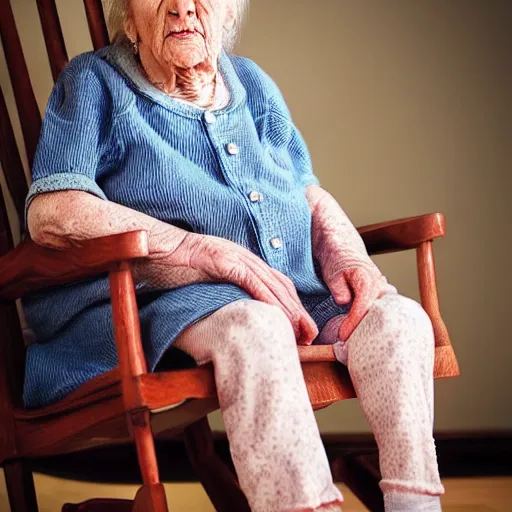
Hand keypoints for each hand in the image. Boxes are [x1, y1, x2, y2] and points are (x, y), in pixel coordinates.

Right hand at [188, 234, 318, 344]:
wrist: (158, 249)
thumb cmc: (178, 268)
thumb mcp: (210, 282)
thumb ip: (227, 292)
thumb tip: (238, 313)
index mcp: (244, 262)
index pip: (277, 284)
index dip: (293, 306)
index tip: (302, 328)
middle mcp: (245, 258)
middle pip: (281, 285)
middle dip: (299, 311)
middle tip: (311, 335)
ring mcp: (235, 257)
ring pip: (271, 283)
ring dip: (288, 308)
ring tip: (301, 330)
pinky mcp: (223, 260)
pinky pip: (250, 280)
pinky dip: (266, 298)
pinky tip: (276, 313)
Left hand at [326, 259, 386, 341]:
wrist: (345, 251)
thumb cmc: (337, 262)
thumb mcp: (332, 273)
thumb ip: (338, 288)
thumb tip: (344, 302)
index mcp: (367, 280)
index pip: (363, 307)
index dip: (353, 324)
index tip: (342, 336)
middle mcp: (381, 286)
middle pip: (378, 314)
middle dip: (366, 330)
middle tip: (351, 345)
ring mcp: (386, 291)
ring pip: (386, 314)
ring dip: (374, 327)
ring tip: (361, 341)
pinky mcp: (387, 296)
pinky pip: (387, 312)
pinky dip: (378, 322)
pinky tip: (368, 333)